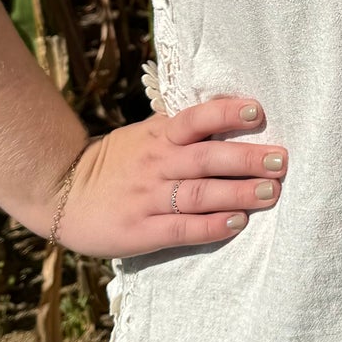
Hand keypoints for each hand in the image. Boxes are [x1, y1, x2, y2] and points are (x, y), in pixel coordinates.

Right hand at [49, 96, 288, 258]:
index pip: (196, 119)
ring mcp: (149, 198)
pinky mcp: (142, 230)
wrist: (61, 193)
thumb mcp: (144, 136)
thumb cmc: (115, 162)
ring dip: (239, 193)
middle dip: (248, 159)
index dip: (226, 114)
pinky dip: (212, 226)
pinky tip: (237, 223)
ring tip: (271, 192)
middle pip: (208, 158)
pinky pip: (183, 228)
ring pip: (201, 194)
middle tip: (280, 161)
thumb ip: (180, 128)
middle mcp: (157, 164)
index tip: (258, 113)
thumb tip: (226, 112)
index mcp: (159, 137)